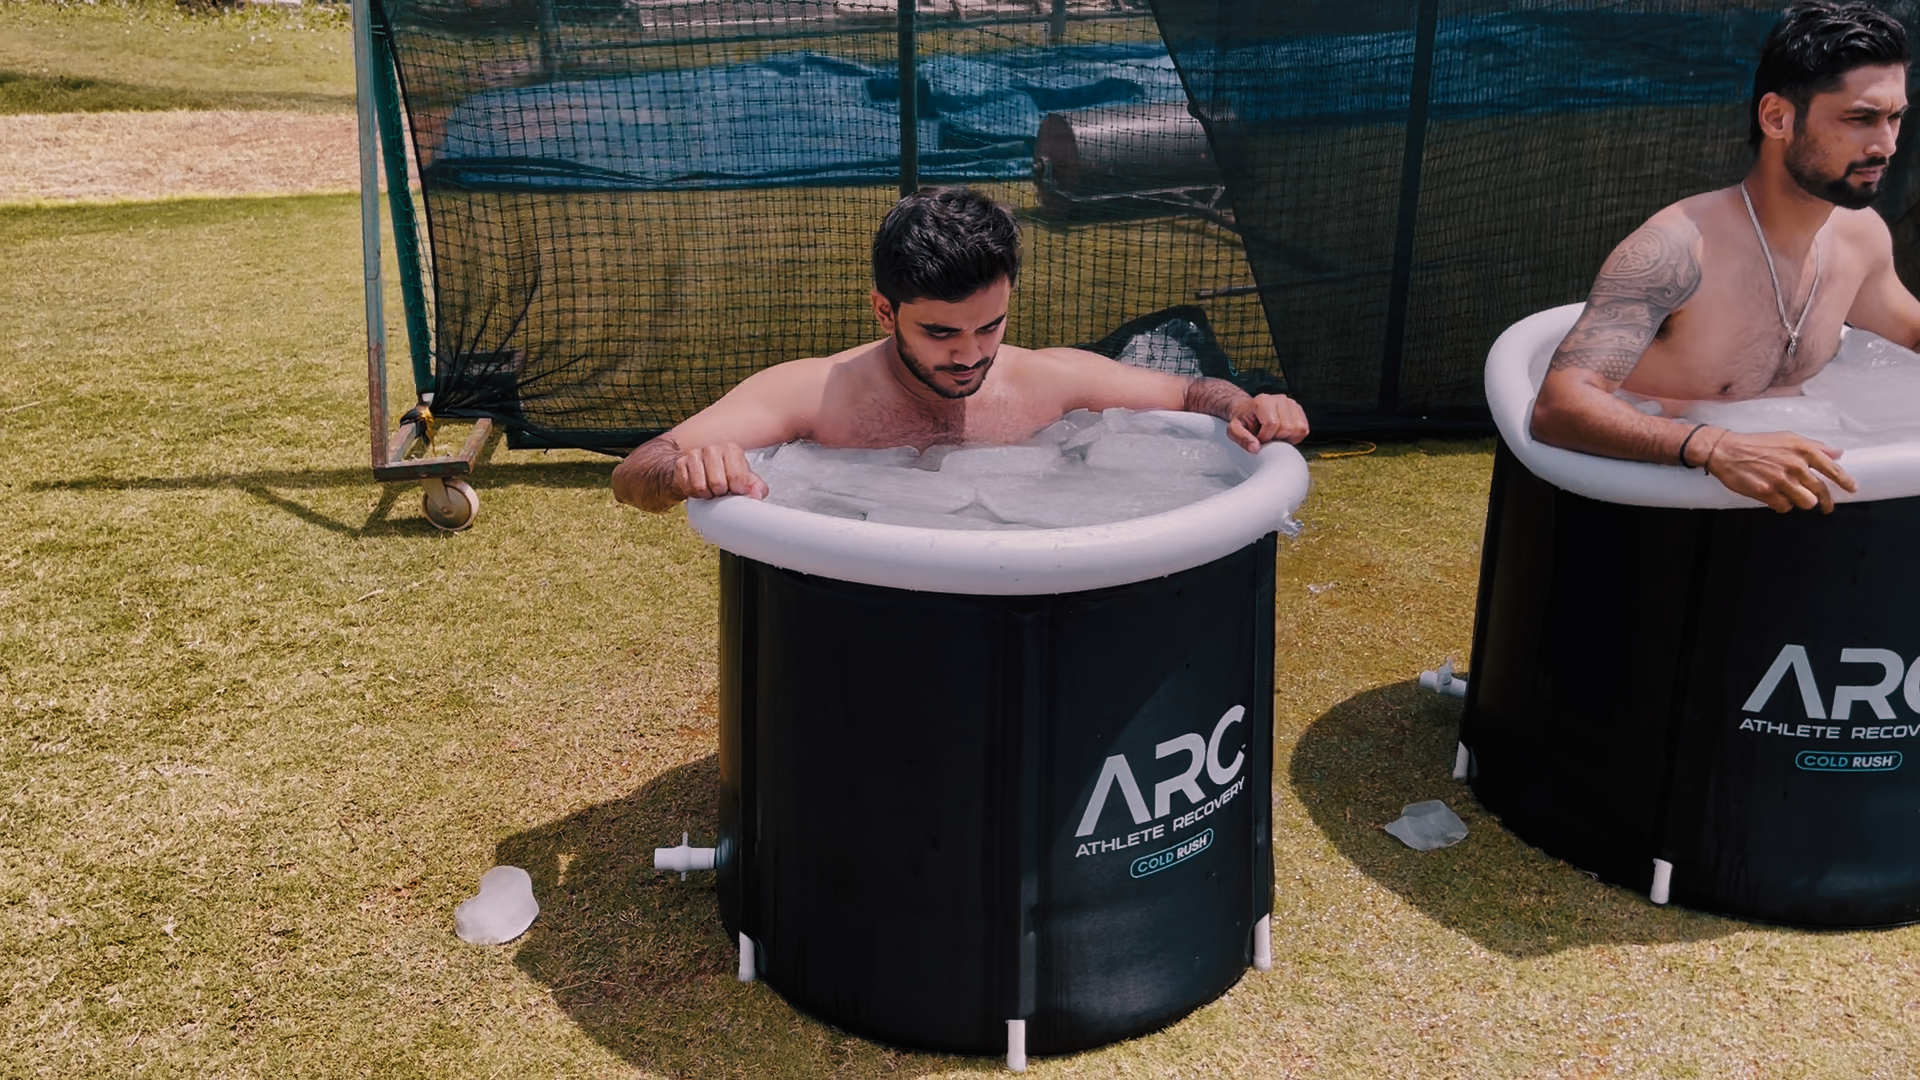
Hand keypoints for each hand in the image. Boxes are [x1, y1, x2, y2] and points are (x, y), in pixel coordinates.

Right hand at [673, 442, 768, 500]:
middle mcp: (713, 449)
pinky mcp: (681, 464)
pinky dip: (694, 494)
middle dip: (720, 494)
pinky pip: (688, 488)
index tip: (735, 491)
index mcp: (731, 449)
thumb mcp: (744, 480)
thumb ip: (756, 487)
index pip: (737, 476)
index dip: (736, 491)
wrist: (696, 473)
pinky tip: (698, 490)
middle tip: (721, 492)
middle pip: (718, 483)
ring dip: (706, 495)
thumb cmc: (723, 476)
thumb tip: (758, 495)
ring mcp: (695, 454)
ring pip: (701, 486)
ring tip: (710, 492)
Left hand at [1225, 393, 1309, 451]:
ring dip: (1287, 438)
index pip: (1272, 424)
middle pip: (1287, 427)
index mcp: (1262, 402)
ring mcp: (1291, 403)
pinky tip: (1284, 434)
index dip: (1266, 437)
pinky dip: (1295, 436)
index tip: (1259, 439)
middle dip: (1276, 438)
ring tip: (1275, 435)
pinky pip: (1303, 429)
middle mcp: (1279, 399)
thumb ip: (1242, 439)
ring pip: (1298, 429)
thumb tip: (1255, 448)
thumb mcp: (1234, 430)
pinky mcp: (1298, 409)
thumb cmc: (1243, 419)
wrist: (1247, 410)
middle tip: (1267, 437)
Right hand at [1703, 429, 1857, 512]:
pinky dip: (1781, 505)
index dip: (1844, 481)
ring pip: (1805, 502)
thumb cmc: (1756, 443)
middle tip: (1827, 507)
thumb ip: (1814, 446)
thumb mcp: (1787, 438)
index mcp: (1802, 450)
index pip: (1832, 468)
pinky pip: (1784, 507)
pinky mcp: (1766, 492)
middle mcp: (1795, 465)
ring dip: (1801, 502)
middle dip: (1826, 502)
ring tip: (1793, 497)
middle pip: (1820, 490)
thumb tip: (1837, 453)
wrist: (1726, 451)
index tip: (1852, 489)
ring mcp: (1781, 480)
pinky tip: (1775, 498)